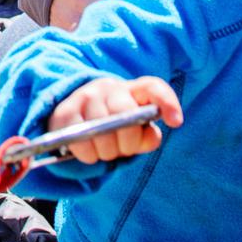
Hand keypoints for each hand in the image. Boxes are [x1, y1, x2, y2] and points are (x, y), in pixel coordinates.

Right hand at [49, 75, 181, 162]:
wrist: (77, 122)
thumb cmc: (116, 129)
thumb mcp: (136, 133)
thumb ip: (148, 137)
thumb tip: (150, 136)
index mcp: (133, 90)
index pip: (154, 88)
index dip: (167, 103)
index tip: (176, 122)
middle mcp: (110, 86)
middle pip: (125, 114)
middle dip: (127, 141)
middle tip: (122, 150)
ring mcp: (85, 96)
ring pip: (101, 128)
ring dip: (106, 150)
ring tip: (105, 151)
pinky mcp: (64, 110)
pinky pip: (79, 139)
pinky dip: (87, 154)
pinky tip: (89, 153)